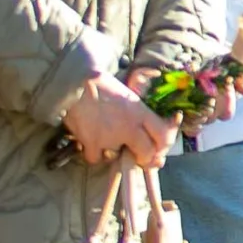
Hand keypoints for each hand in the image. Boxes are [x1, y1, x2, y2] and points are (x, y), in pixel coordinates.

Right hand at [61, 73, 177, 168]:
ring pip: (119, 157)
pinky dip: (95, 155)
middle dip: (144, 156)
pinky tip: (93, 145)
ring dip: (116, 154)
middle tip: (137, 154)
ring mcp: (109, 137)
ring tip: (110, 142)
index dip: (163, 146)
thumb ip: (143, 116)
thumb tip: (158, 129)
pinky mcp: (90, 142)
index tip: (158, 147)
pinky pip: (96, 159)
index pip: (164, 137)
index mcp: (142, 113)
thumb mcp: (132, 98)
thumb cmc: (106, 88)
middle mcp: (129, 127)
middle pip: (147, 153)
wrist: (77, 83)